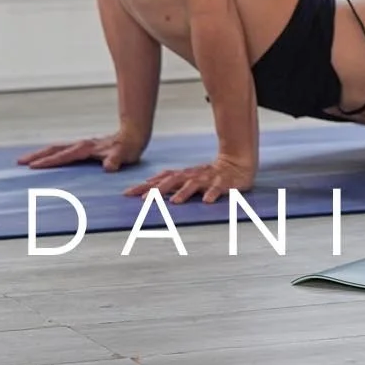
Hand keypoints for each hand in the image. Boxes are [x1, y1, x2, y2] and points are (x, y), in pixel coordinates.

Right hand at [18, 130, 146, 171]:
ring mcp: (81, 145)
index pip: (64, 156)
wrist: (134, 134)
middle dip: (37, 156)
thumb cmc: (129, 147)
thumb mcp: (124, 154)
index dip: (49, 162)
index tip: (33, 167)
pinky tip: (44, 161)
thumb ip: (116, 160)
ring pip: (57, 149)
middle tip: (19, 162)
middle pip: (55, 150)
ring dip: (41, 154)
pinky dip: (50, 155)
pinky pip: (62, 151)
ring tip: (25, 161)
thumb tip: (109, 166)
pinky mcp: (82, 149)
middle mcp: (81, 145)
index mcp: (87, 148)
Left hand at [129, 153, 256, 205]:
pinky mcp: (223, 183)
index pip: (160, 179)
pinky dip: (212, 194)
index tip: (127, 194)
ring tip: (176, 202)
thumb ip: (169, 183)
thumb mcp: (187, 178)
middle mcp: (192, 175)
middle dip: (159, 190)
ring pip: (194, 184)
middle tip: (145, 200)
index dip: (144, 186)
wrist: (238, 162)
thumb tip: (146, 189)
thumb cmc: (209, 174)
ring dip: (184, 192)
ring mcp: (207, 179)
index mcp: (183, 175)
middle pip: (172, 181)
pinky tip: (207, 201)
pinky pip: (218, 189)